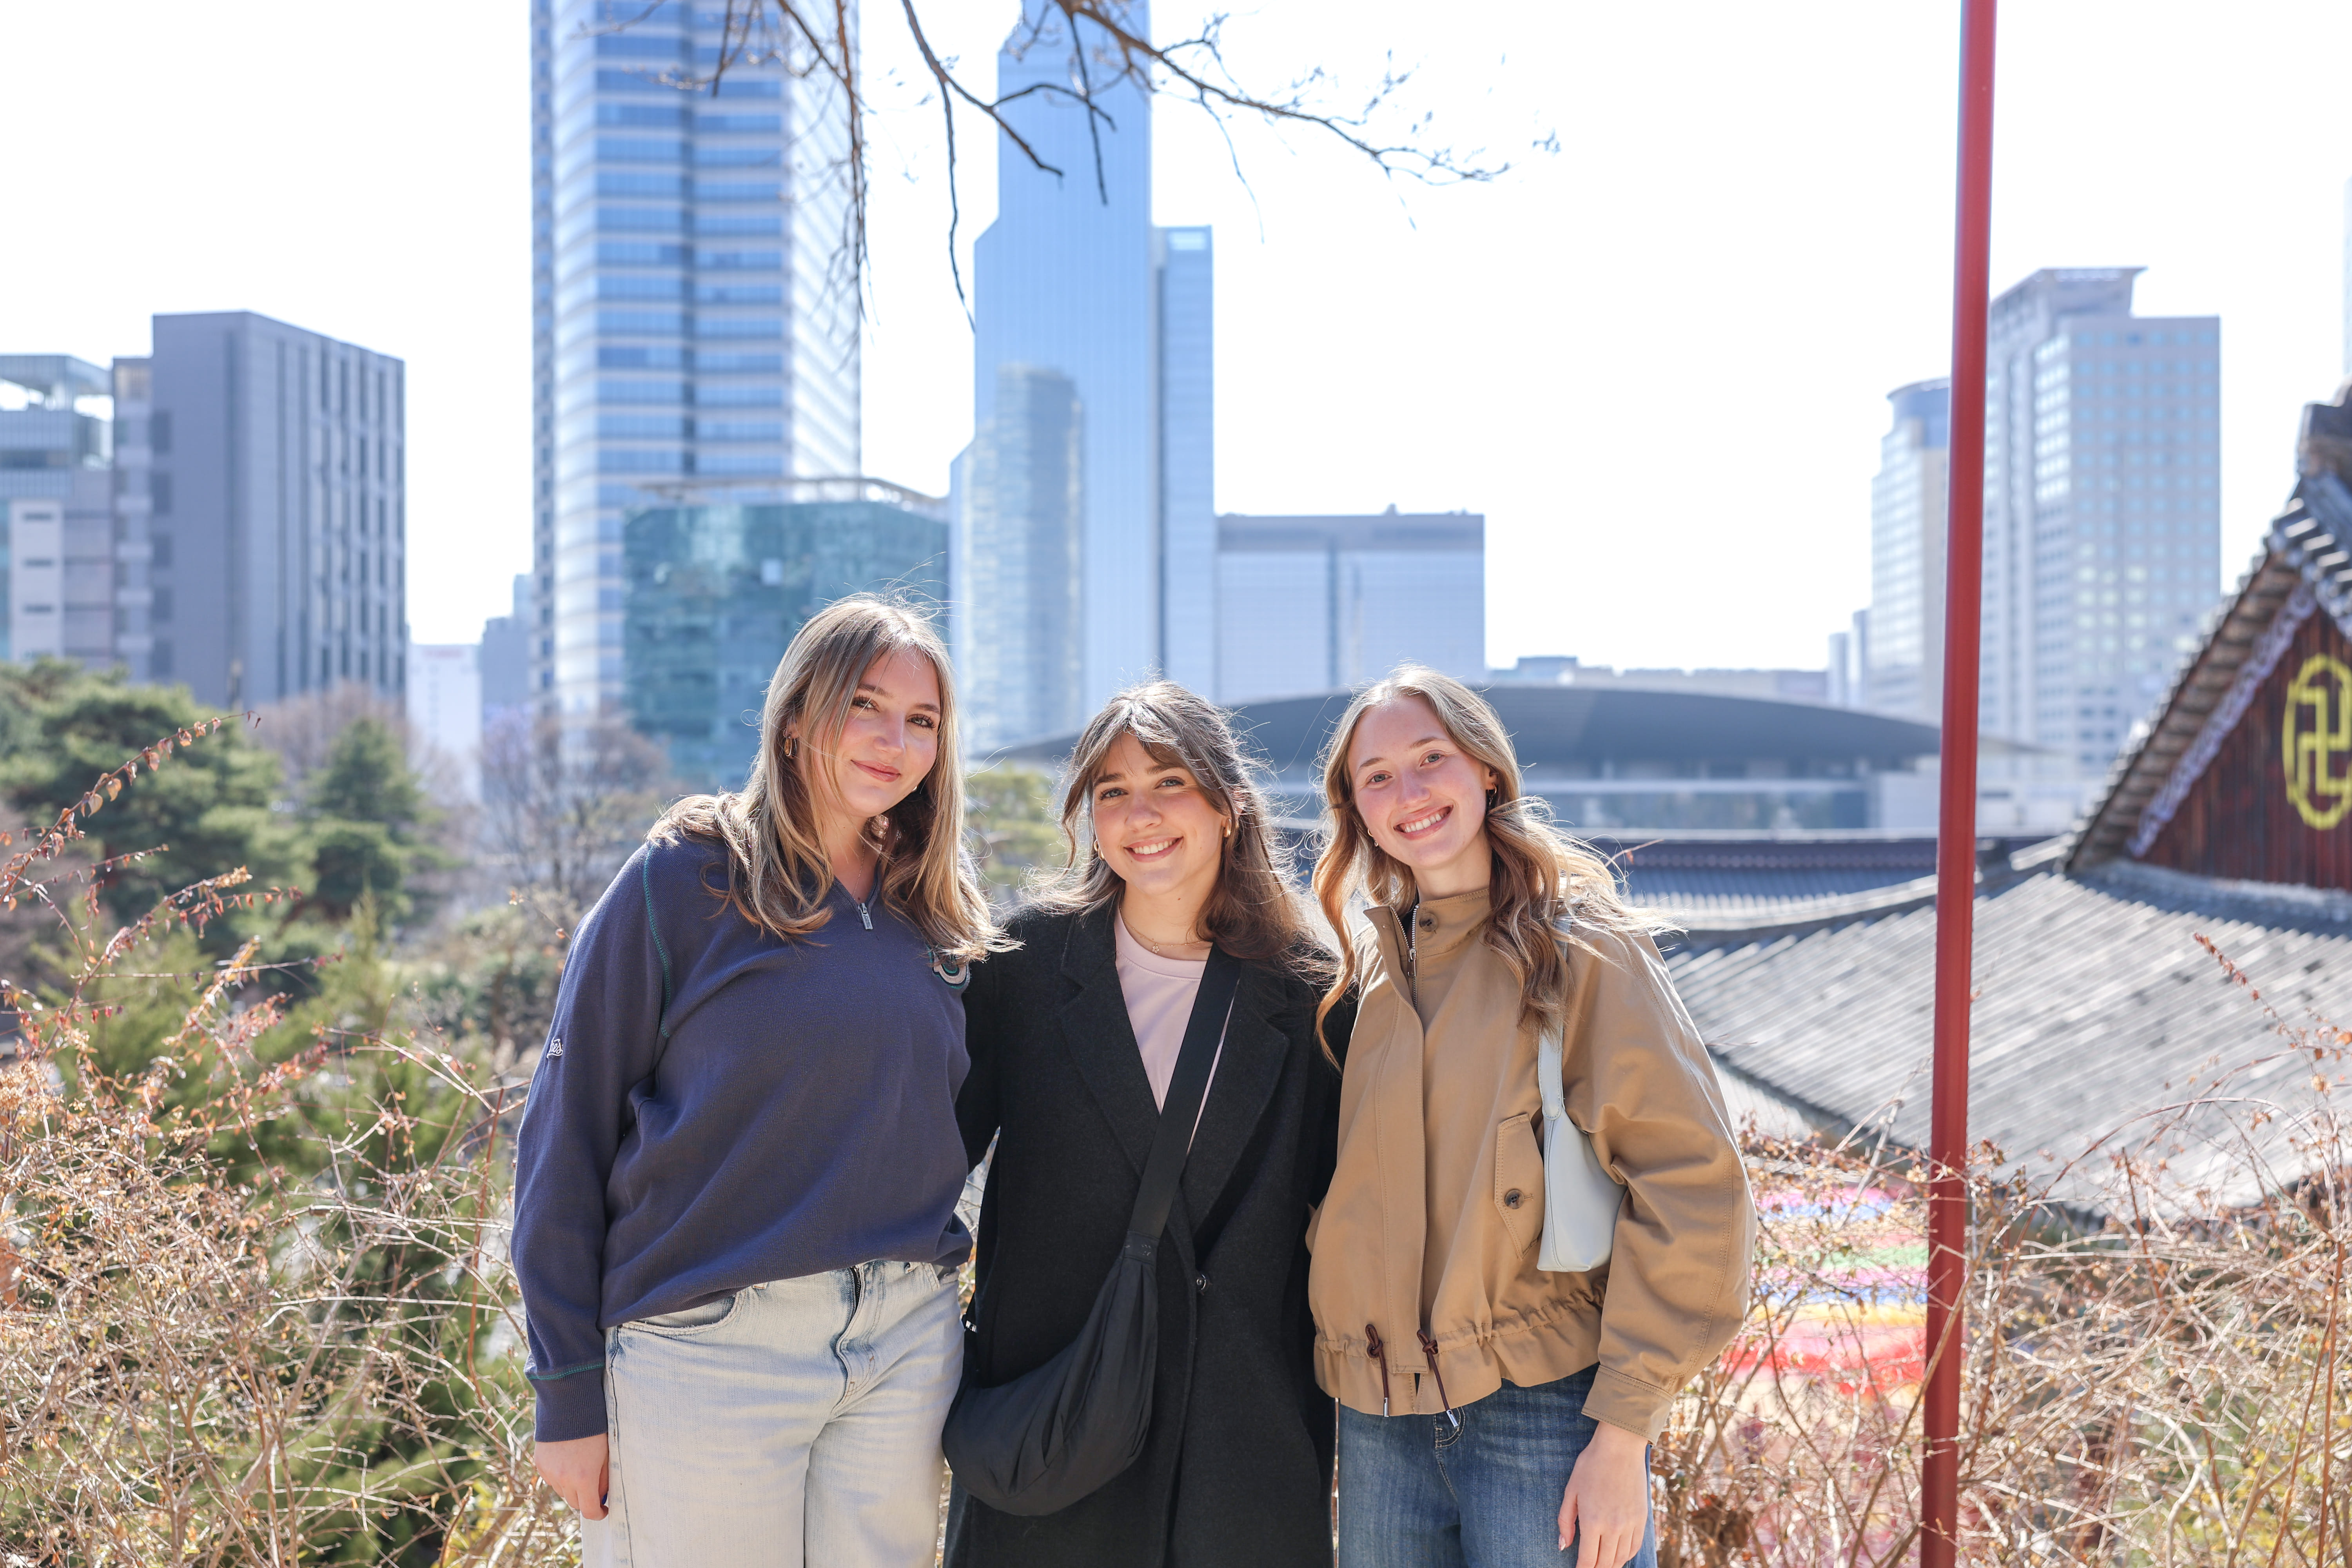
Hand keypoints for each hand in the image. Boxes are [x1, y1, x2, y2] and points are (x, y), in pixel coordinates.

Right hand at [536, 1433, 609, 1519]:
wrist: (569, 1406)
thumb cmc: (594, 1429)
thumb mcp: (605, 1455)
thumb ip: (604, 1480)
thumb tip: (601, 1497)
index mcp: (584, 1478)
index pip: (588, 1510)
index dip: (598, 1514)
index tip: (603, 1510)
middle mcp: (564, 1479)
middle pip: (574, 1503)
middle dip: (585, 1499)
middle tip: (593, 1487)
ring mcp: (549, 1472)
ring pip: (562, 1491)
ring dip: (571, 1487)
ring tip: (579, 1467)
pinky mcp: (540, 1464)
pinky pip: (551, 1479)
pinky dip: (559, 1477)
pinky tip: (566, 1460)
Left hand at [1558, 1419, 1647, 1567]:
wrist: (1620, 1447)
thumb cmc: (1591, 1465)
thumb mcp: (1571, 1490)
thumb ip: (1565, 1521)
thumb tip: (1563, 1545)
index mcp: (1592, 1521)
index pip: (1587, 1560)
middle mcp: (1614, 1527)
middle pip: (1605, 1563)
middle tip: (1587, 1566)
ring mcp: (1630, 1524)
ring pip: (1621, 1559)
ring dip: (1610, 1564)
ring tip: (1601, 1563)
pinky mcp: (1642, 1519)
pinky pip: (1635, 1547)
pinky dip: (1626, 1555)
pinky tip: (1618, 1554)